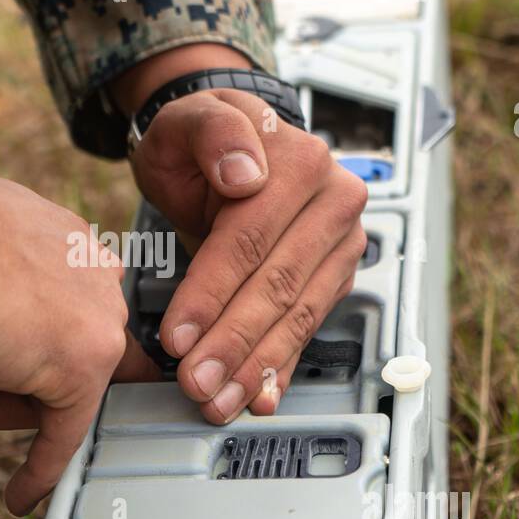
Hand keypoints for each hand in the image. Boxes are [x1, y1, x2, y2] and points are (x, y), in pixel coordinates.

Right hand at [0, 161, 157, 514]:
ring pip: (55, 387)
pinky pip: (62, 433)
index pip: (75, 300)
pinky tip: (19, 494)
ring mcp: (96, 318)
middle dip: (25, 374)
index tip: (40, 362)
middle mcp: (94, 271)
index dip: (49, 339)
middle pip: (69, 349)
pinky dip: (39, 467)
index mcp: (62, 235)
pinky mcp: (84, 365)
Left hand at [121, 70, 367, 423]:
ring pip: (296, 316)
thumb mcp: (190, 119)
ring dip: (255, 367)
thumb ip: (214, 133)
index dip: (212, 292)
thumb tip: (245, 172)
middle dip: (232, 343)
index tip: (177, 333)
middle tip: (195, 381)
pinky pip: (306, 328)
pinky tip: (260, 396)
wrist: (226, 149)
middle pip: (278, 285)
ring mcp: (340, 243)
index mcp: (301, 162)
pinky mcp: (333, 276)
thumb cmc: (200, 138)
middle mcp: (333, 203)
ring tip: (217, 399)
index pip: (251, 240)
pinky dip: (280, 368)